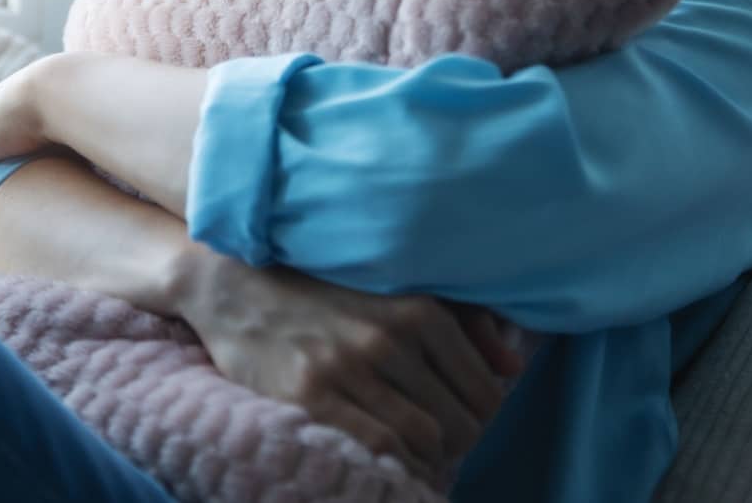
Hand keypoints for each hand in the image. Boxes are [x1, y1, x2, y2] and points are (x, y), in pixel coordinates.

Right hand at [172, 247, 523, 485]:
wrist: (236, 286)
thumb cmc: (322, 290)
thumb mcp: (396, 289)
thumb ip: (464, 321)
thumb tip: (514, 367)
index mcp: (419, 310)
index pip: (484, 389)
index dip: (481, 418)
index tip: (464, 422)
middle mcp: (390, 338)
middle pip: (460, 421)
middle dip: (459, 444)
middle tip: (442, 446)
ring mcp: (350, 368)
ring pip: (423, 438)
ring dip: (428, 458)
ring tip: (416, 455)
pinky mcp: (312, 394)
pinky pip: (378, 445)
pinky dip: (396, 465)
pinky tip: (389, 462)